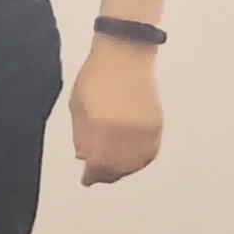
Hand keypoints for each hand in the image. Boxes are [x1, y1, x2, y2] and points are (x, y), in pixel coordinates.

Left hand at [70, 36, 162, 184]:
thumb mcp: (77, 105)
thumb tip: (84, 158)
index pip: (98, 163)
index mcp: (101, 125)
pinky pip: (150, 152)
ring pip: (136, 163)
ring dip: (122, 171)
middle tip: (97, 177)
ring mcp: (143, 128)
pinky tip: (130, 161)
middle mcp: (125, 129)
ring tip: (111, 170)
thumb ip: (80, 135)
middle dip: (106, 175)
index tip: (86, 180)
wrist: (125, 54)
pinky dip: (139, 161)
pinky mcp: (156, 124)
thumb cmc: (98, 74)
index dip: (91, 175)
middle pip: (117, 167)